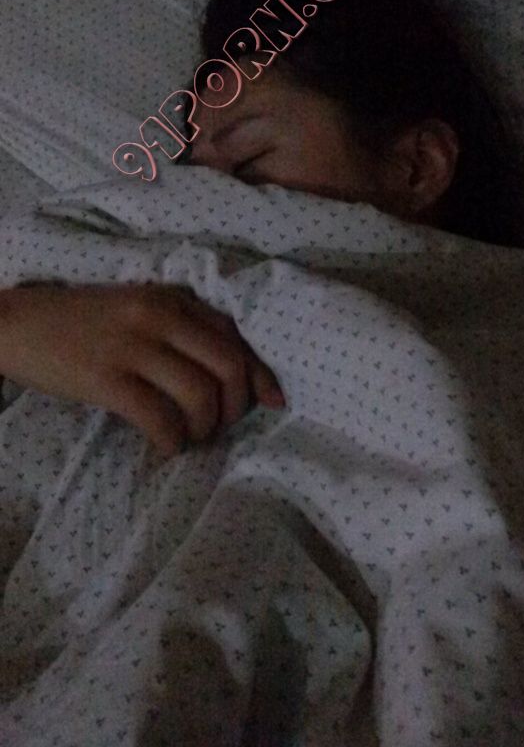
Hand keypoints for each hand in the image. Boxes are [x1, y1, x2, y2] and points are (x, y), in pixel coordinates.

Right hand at [0, 283, 283, 454]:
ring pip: (201, 395)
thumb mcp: (139, 309)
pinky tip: (165, 447)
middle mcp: (161, 316)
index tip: (274, 402)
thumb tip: (232, 374)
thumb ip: (183, 329)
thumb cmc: (84, 321)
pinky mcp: (107, 377)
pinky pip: (160, 418)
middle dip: (236, 408)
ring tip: (189, 438)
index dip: (261, 376)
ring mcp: (134, 345)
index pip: (237, 337)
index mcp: (174, 299)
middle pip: (230, 367)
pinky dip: (172, 441)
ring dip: (205, 428)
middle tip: (219, 427)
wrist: (18, 323)